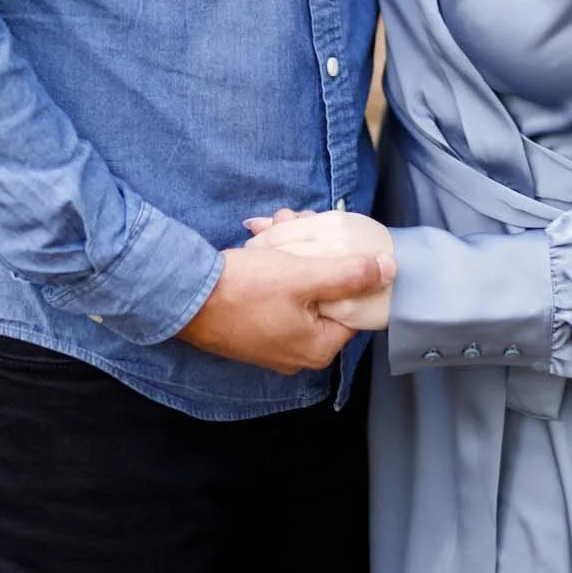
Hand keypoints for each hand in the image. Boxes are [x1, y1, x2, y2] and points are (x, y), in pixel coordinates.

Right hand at [177, 230, 393, 371]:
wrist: (181, 296)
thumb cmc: (244, 290)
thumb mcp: (304, 275)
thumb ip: (350, 273)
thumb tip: (389, 269)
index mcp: (319, 347)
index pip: (355, 305)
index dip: (352, 267)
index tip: (338, 239)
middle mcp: (298, 351)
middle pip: (325, 290)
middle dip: (315, 250)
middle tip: (298, 221)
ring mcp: (274, 339)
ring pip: (299, 284)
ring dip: (291, 249)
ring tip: (273, 223)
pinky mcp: (254, 324)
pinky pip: (276, 289)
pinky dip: (273, 261)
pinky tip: (260, 235)